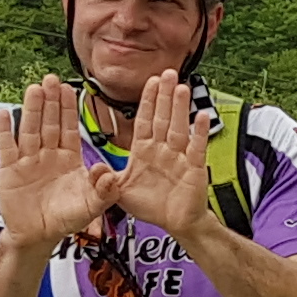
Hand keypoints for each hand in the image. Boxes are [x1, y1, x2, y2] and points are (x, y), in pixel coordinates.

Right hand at [0, 74, 113, 247]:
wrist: (39, 236)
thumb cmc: (66, 219)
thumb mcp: (91, 207)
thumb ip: (103, 190)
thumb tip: (107, 172)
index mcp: (69, 159)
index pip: (68, 128)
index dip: (68, 109)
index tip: (70, 88)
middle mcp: (47, 155)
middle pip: (48, 123)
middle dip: (50, 101)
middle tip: (52, 79)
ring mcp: (27, 161)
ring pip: (29, 130)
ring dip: (31, 110)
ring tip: (33, 89)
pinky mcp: (9, 171)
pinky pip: (6, 148)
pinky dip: (4, 132)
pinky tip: (3, 114)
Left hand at [107, 70, 216, 243]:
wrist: (174, 223)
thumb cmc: (150, 206)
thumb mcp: (120, 191)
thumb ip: (106, 178)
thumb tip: (94, 167)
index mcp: (144, 151)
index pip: (144, 120)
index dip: (147, 101)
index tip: (150, 81)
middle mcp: (162, 150)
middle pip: (162, 118)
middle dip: (164, 96)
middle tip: (168, 73)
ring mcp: (179, 158)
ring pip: (178, 128)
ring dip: (180, 108)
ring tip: (181, 87)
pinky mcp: (194, 169)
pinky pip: (197, 148)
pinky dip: (200, 133)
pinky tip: (202, 116)